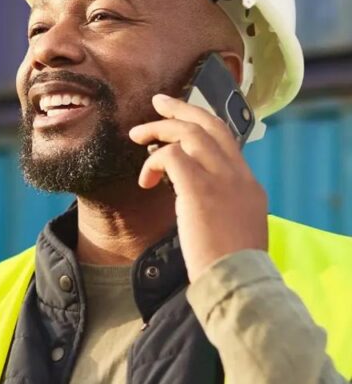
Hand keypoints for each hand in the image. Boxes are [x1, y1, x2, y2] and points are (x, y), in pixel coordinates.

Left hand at [129, 93, 267, 280]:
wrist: (237, 281)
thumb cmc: (230, 267)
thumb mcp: (235, 232)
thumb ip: (222, 212)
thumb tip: (202, 208)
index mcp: (248, 186)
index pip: (226, 140)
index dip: (201, 125)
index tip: (182, 120)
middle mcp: (238, 176)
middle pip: (210, 125)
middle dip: (182, 109)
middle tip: (157, 102)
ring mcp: (221, 180)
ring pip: (189, 134)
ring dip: (159, 130)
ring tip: (136, 135)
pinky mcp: (199, 190)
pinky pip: (172, 157)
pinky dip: (154, 162)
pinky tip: (145, 181)